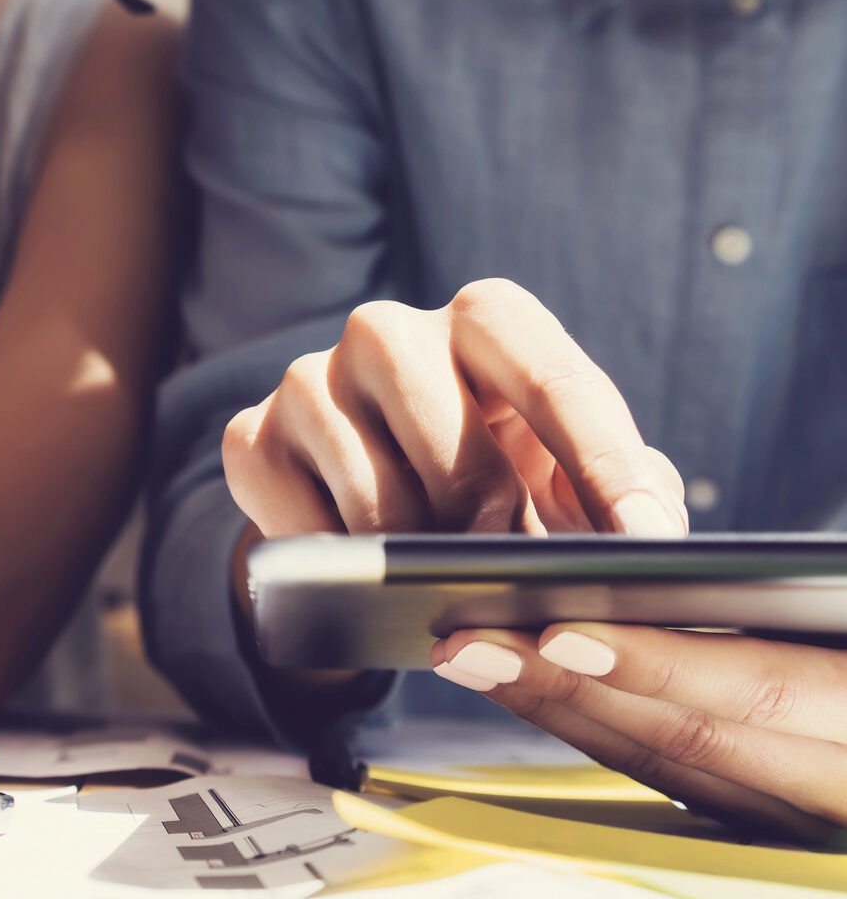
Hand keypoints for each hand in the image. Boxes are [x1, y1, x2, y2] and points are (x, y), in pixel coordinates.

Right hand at [223, 281, 687, 538]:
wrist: (364, 506)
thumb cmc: (486, 478)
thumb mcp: (558, 471)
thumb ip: (617, 485)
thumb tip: (648, 534)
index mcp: (481, 318)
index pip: (549, 376)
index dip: (603, 463)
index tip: (649, 538)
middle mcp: (385, 330)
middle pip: (449, 431)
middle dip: (487, 510)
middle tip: (505, 559)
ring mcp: (307, 380)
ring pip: (373, 491)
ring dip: (417, 551)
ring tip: (439, 576)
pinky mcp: (250, 440)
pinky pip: (306, 529)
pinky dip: (348, 572)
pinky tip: (366, 580)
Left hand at [430, 623, 846, 840]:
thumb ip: (811, 601)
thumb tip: (679, 576)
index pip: (763, 698)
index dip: (659, 666)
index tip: (563, 628)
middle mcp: (838, 788)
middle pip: (689, 744)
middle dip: (570, 694)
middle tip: (467, 642)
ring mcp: (808, 823)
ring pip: (669, 770)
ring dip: (564, 716)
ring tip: (475, 659)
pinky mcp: (780, 825)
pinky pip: (680, 782)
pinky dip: (605, 735)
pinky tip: (540, 692)